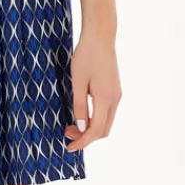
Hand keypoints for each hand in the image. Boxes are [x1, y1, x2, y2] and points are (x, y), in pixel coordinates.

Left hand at [64, 31, 119, 150]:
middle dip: (86, 137)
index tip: (69, 147)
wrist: (101, 37)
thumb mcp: (77, 82)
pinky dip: (95, 119)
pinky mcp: (115, 90)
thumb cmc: (86, 56)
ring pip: (106, 122)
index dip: (82, 142)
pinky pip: (107, 112)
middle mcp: (115, 99)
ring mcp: (117, 95)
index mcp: (105, 99)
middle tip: (67, 133)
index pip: (95, 130)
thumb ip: (79, 106)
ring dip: (91, 128)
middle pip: (104, 130)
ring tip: (72, 124)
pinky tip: (82, 114)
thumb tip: (81, 128)